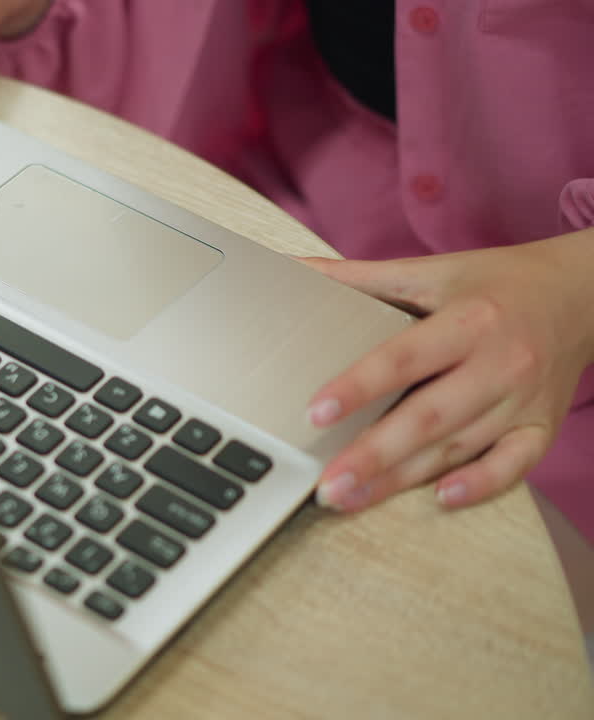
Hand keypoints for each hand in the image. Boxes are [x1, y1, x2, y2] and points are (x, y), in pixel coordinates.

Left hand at [300, 229, 593, 511]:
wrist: (584, 294)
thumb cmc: (495, 284)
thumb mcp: (431, 271)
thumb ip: (360, 277)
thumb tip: (292, 266)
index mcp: (469, 320)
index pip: (404, 358)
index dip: (358, 387)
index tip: (315, 413)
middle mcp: (501, 363)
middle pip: (429, 416)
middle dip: (373, 454)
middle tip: (325, 484)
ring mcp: (524, 401)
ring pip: (458, 447)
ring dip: (402, 479)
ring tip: (350, 498)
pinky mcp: (541, 427)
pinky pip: (513, 465)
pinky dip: (480, 485)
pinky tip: (440, 499)